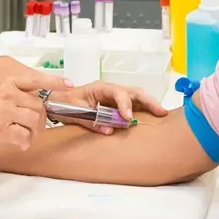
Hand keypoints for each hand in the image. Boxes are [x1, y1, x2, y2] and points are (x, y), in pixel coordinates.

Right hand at [0, 67, 63, 152]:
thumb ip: (3, 92)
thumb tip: (20, 99)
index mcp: (2, 82)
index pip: (34, 79)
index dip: (53, 82)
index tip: (67, 83)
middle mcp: (7, 95)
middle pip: (38, 105)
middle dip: (39, 117)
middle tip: (32, 125)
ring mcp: (7, 113)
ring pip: (35, 122)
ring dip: (32, 131)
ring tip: (20, 135)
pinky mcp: (5, 132)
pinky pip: (25, 138)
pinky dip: (22, 143)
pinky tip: (11, 142)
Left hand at [47, 83, 167, 134]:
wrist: (57, 100)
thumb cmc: (64, 103)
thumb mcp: (74, 112)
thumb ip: (91, 121)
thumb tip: (110, 129)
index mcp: (99, 88)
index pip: (117, 93)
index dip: (125, 104)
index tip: (128, 118)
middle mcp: (110, 89)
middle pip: (133, 91)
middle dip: (148, 100)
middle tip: (160, 112)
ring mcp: (113, 96)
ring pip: (135, 96)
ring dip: (148, 104)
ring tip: (161, 113)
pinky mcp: (114, 104)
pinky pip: (131, 104)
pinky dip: (142, 109)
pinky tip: (150, 116)